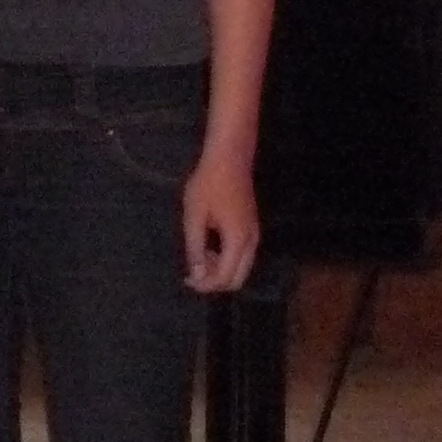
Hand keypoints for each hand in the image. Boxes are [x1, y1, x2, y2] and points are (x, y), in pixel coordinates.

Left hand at [182, 156, 258, 292]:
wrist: (230, 157)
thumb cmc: (209, 183)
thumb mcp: (195, 216)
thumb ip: (195, 248)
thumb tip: (197, 275)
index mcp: (237, 240)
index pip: (224, 278)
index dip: (205, 285)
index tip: (186, 279)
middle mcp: (251, 242)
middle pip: (237, 279)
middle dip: (214, 282)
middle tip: (193, 270)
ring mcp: (254, 235)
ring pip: (241, 269)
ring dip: (220, 270)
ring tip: (199, 254)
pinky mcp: (252, 229)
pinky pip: (242, 256)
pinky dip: (226, 259)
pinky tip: (210, 245)